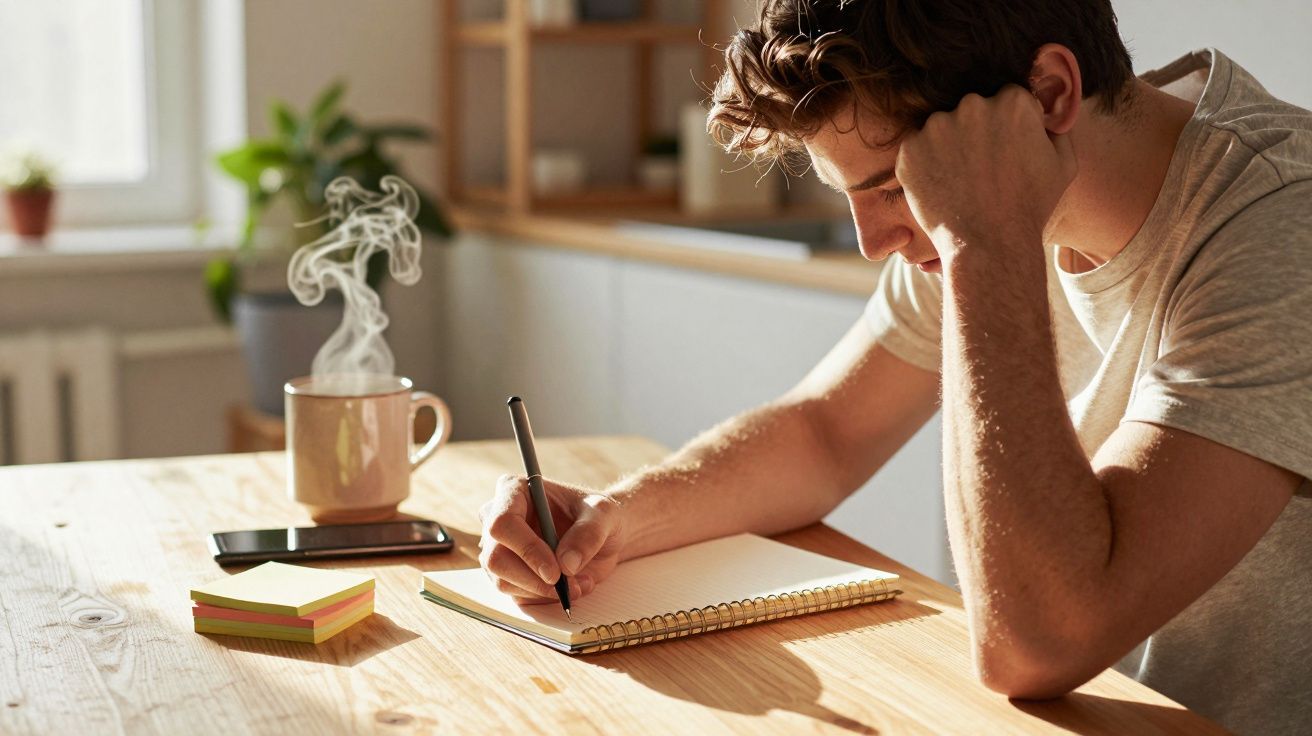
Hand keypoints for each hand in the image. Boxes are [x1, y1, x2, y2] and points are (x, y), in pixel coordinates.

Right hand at [478, 474, 623, 603]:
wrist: (602, 535)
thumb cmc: (598, 515)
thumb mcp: (604, 515)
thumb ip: (588, 534)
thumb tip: (566, 564)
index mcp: (515, 491)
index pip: (502, 523)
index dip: (526, 549)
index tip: (554, 571)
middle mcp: (498, 518)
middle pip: (495, 558)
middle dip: (533, 579)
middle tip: (567, 585)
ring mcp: (499, 548)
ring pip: (503, 581)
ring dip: (543, 591)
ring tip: (578, 583)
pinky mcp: (507, 573)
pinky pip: (516, 594)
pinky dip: (545, 597)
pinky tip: (570, 586)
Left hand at [895, 85, 1076, 258]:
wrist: (990, 245)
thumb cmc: (1030, 208)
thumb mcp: (1063, 164)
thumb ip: (1055, 128)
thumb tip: (1044, 114)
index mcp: (1013, 101)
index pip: (1006, 100)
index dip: (1007, 129)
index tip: (1006, 154)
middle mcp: (973, 104)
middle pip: (972, 110)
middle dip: (976, 134)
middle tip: (982, 171)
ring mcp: (937, 126)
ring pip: (942, 129)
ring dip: (949, 148)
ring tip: (963, 183)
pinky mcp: (910, 150)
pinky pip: (918, 151)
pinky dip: (926, 167)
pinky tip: (944, 189)